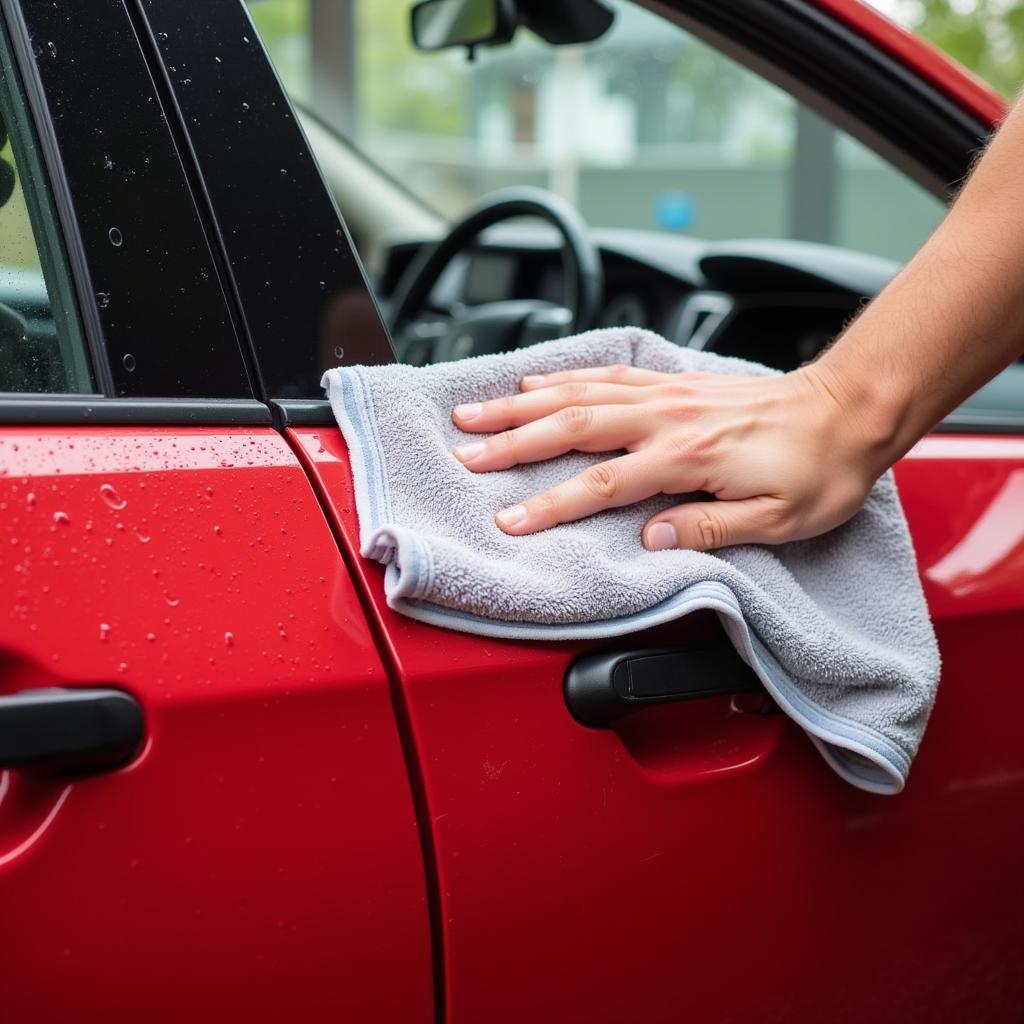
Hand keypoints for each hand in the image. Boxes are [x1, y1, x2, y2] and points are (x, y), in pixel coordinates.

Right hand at [451, 362, 889, 550]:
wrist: (848, 411)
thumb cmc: (819, 469)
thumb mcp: (779, 519)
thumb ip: (709, 527)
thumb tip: (651, 541)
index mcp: (688, 456)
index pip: (601, 483)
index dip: (550, 504)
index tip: (509, 520)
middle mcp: (667, 417)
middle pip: (571, 426)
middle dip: (511, 442)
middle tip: (464, 454)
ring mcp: (666, 393)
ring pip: (578, 393)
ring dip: (522, 404)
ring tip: (476, 413)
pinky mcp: (672, 381)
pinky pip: (606, 372)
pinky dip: (565, 374)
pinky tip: (535, 381)